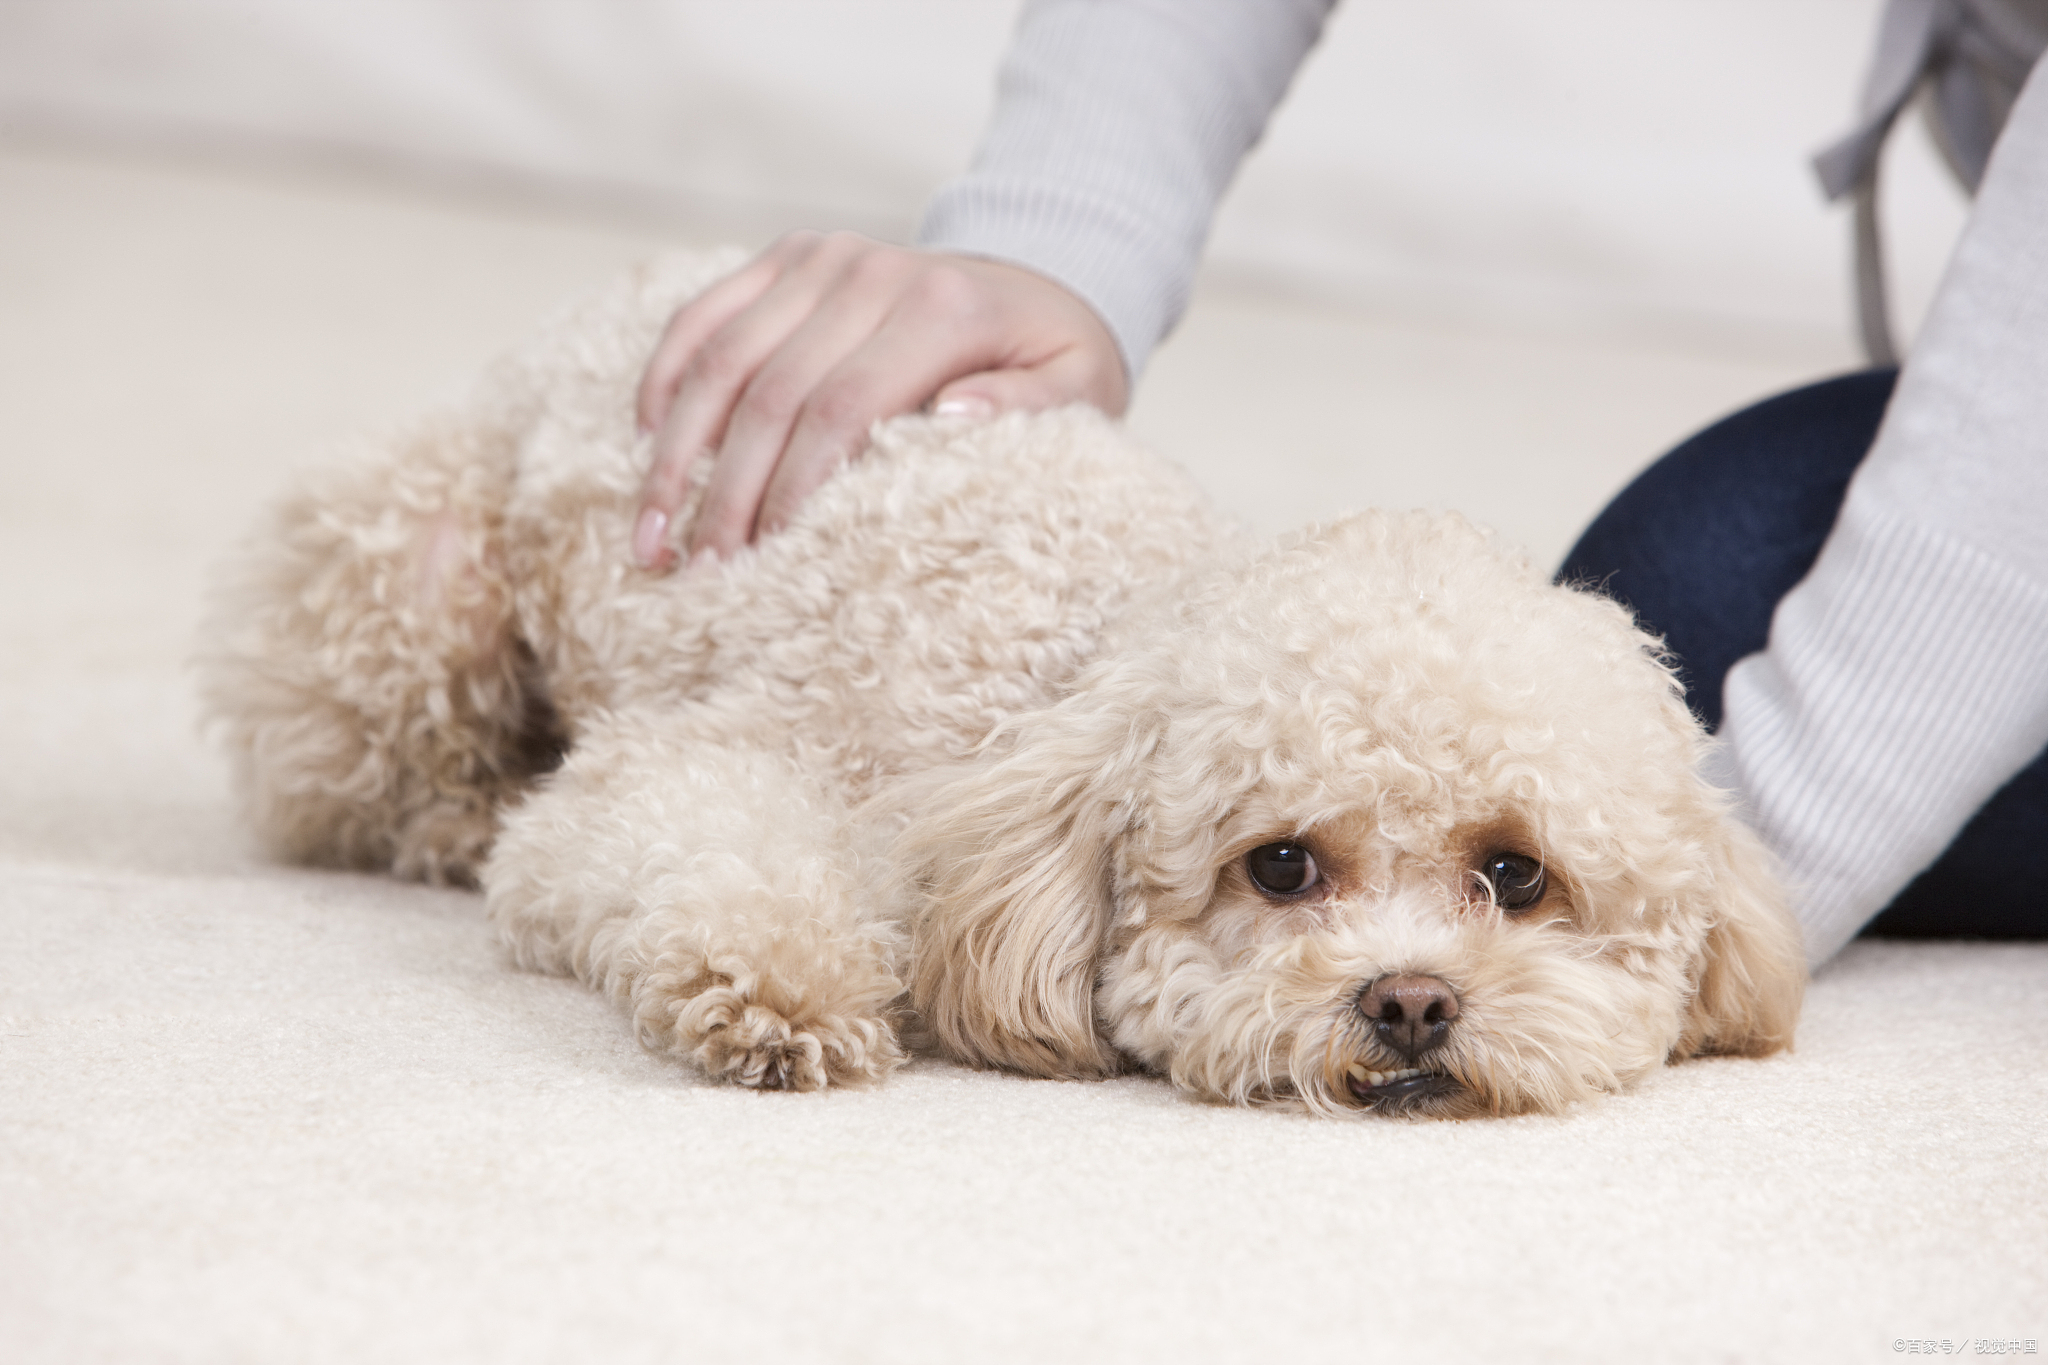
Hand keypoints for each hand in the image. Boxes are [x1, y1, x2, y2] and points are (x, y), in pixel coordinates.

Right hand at [631, 230, 1128, 568]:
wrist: (1038, 273)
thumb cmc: (1054, 355)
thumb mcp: (1079, 386)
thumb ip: (1028, 406)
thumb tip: (951, 414)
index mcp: (941, 310)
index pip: (842, 411)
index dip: (793, 490)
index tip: (762, 564)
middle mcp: (871, 272)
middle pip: (771, 394)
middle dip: (724, 494)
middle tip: (695, 575)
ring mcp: (823, 257)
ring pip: (721, 360)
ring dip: (674, 454)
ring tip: (647, 537)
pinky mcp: (789, 256)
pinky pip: (705, 316)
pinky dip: (666, 380)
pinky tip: (644, 449)